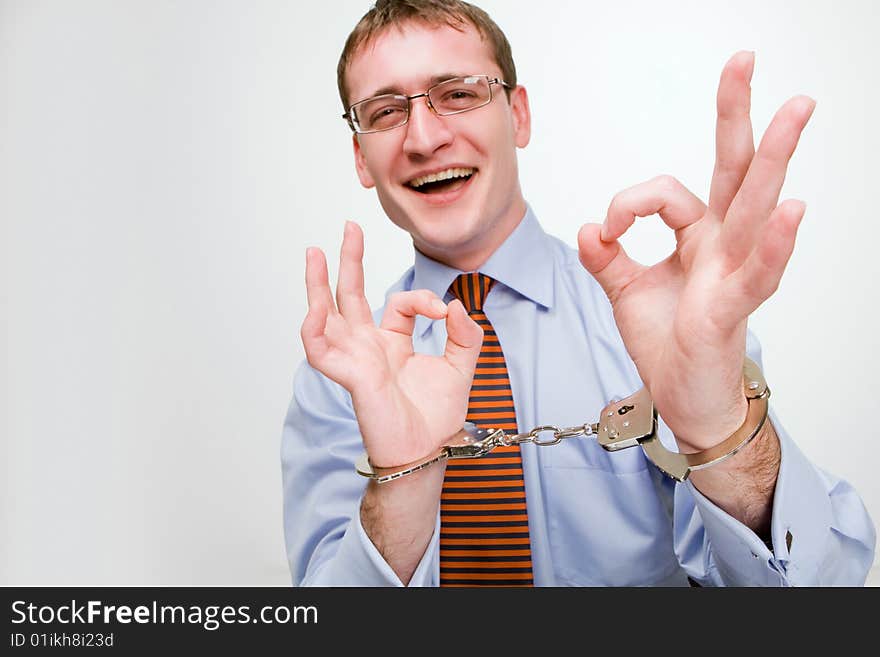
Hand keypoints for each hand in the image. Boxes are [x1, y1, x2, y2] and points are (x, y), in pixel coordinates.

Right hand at [301, 221, 483, 466]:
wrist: (429, 450)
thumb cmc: (437, 416)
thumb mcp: (461, 366)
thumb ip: (465, 335)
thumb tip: (455, 304)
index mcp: (392, 342)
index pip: (398, 303)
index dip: (422, 298)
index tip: (445, 311)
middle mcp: (368, 347)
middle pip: (349, 296)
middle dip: (348, 261)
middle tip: (349, 227)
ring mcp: (355, 359)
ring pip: (325, 316)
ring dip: (316, 285)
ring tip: (313, 253)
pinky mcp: (350, 375)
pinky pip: (320, 351)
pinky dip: (313, 329)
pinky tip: (315, 307)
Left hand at [577, 51, 813, 449]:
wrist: (681, 395)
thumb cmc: (666, 341)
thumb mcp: (625, 292)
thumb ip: (607, 258)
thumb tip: (589, 228)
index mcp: (697, 237)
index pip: (667, 193)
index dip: (629, 202)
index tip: (606, 231)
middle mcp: (720, 246)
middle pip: (734, 172)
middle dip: (737, 117)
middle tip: (745, 61)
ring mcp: (732, 274)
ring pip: (755, 208)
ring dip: (774, 159)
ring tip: (796, 110)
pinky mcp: (732, 309)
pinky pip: (758, 272)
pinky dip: (772, 244)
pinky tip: (791, 211)